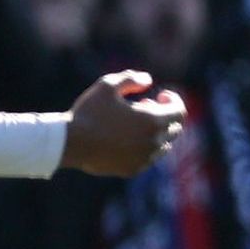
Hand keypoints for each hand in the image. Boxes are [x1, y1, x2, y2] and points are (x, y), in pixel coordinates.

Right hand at [61, 69, 189, 174]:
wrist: (69, 143)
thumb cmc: (89, 112)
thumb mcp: (107, 85)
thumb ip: (131, 78)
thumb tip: (148, 80)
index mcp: (152, 121)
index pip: (179, 112)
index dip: (174, 101)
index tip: (161, 95)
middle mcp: (153, 142)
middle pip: (174, 129)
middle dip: (163, 115)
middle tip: (144, 105)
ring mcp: (144, 159)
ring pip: (163, 145)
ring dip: (155, 132)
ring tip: (134, 122)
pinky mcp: (132, 170)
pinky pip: (148, 159)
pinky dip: (144, 147)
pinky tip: (127, 138)